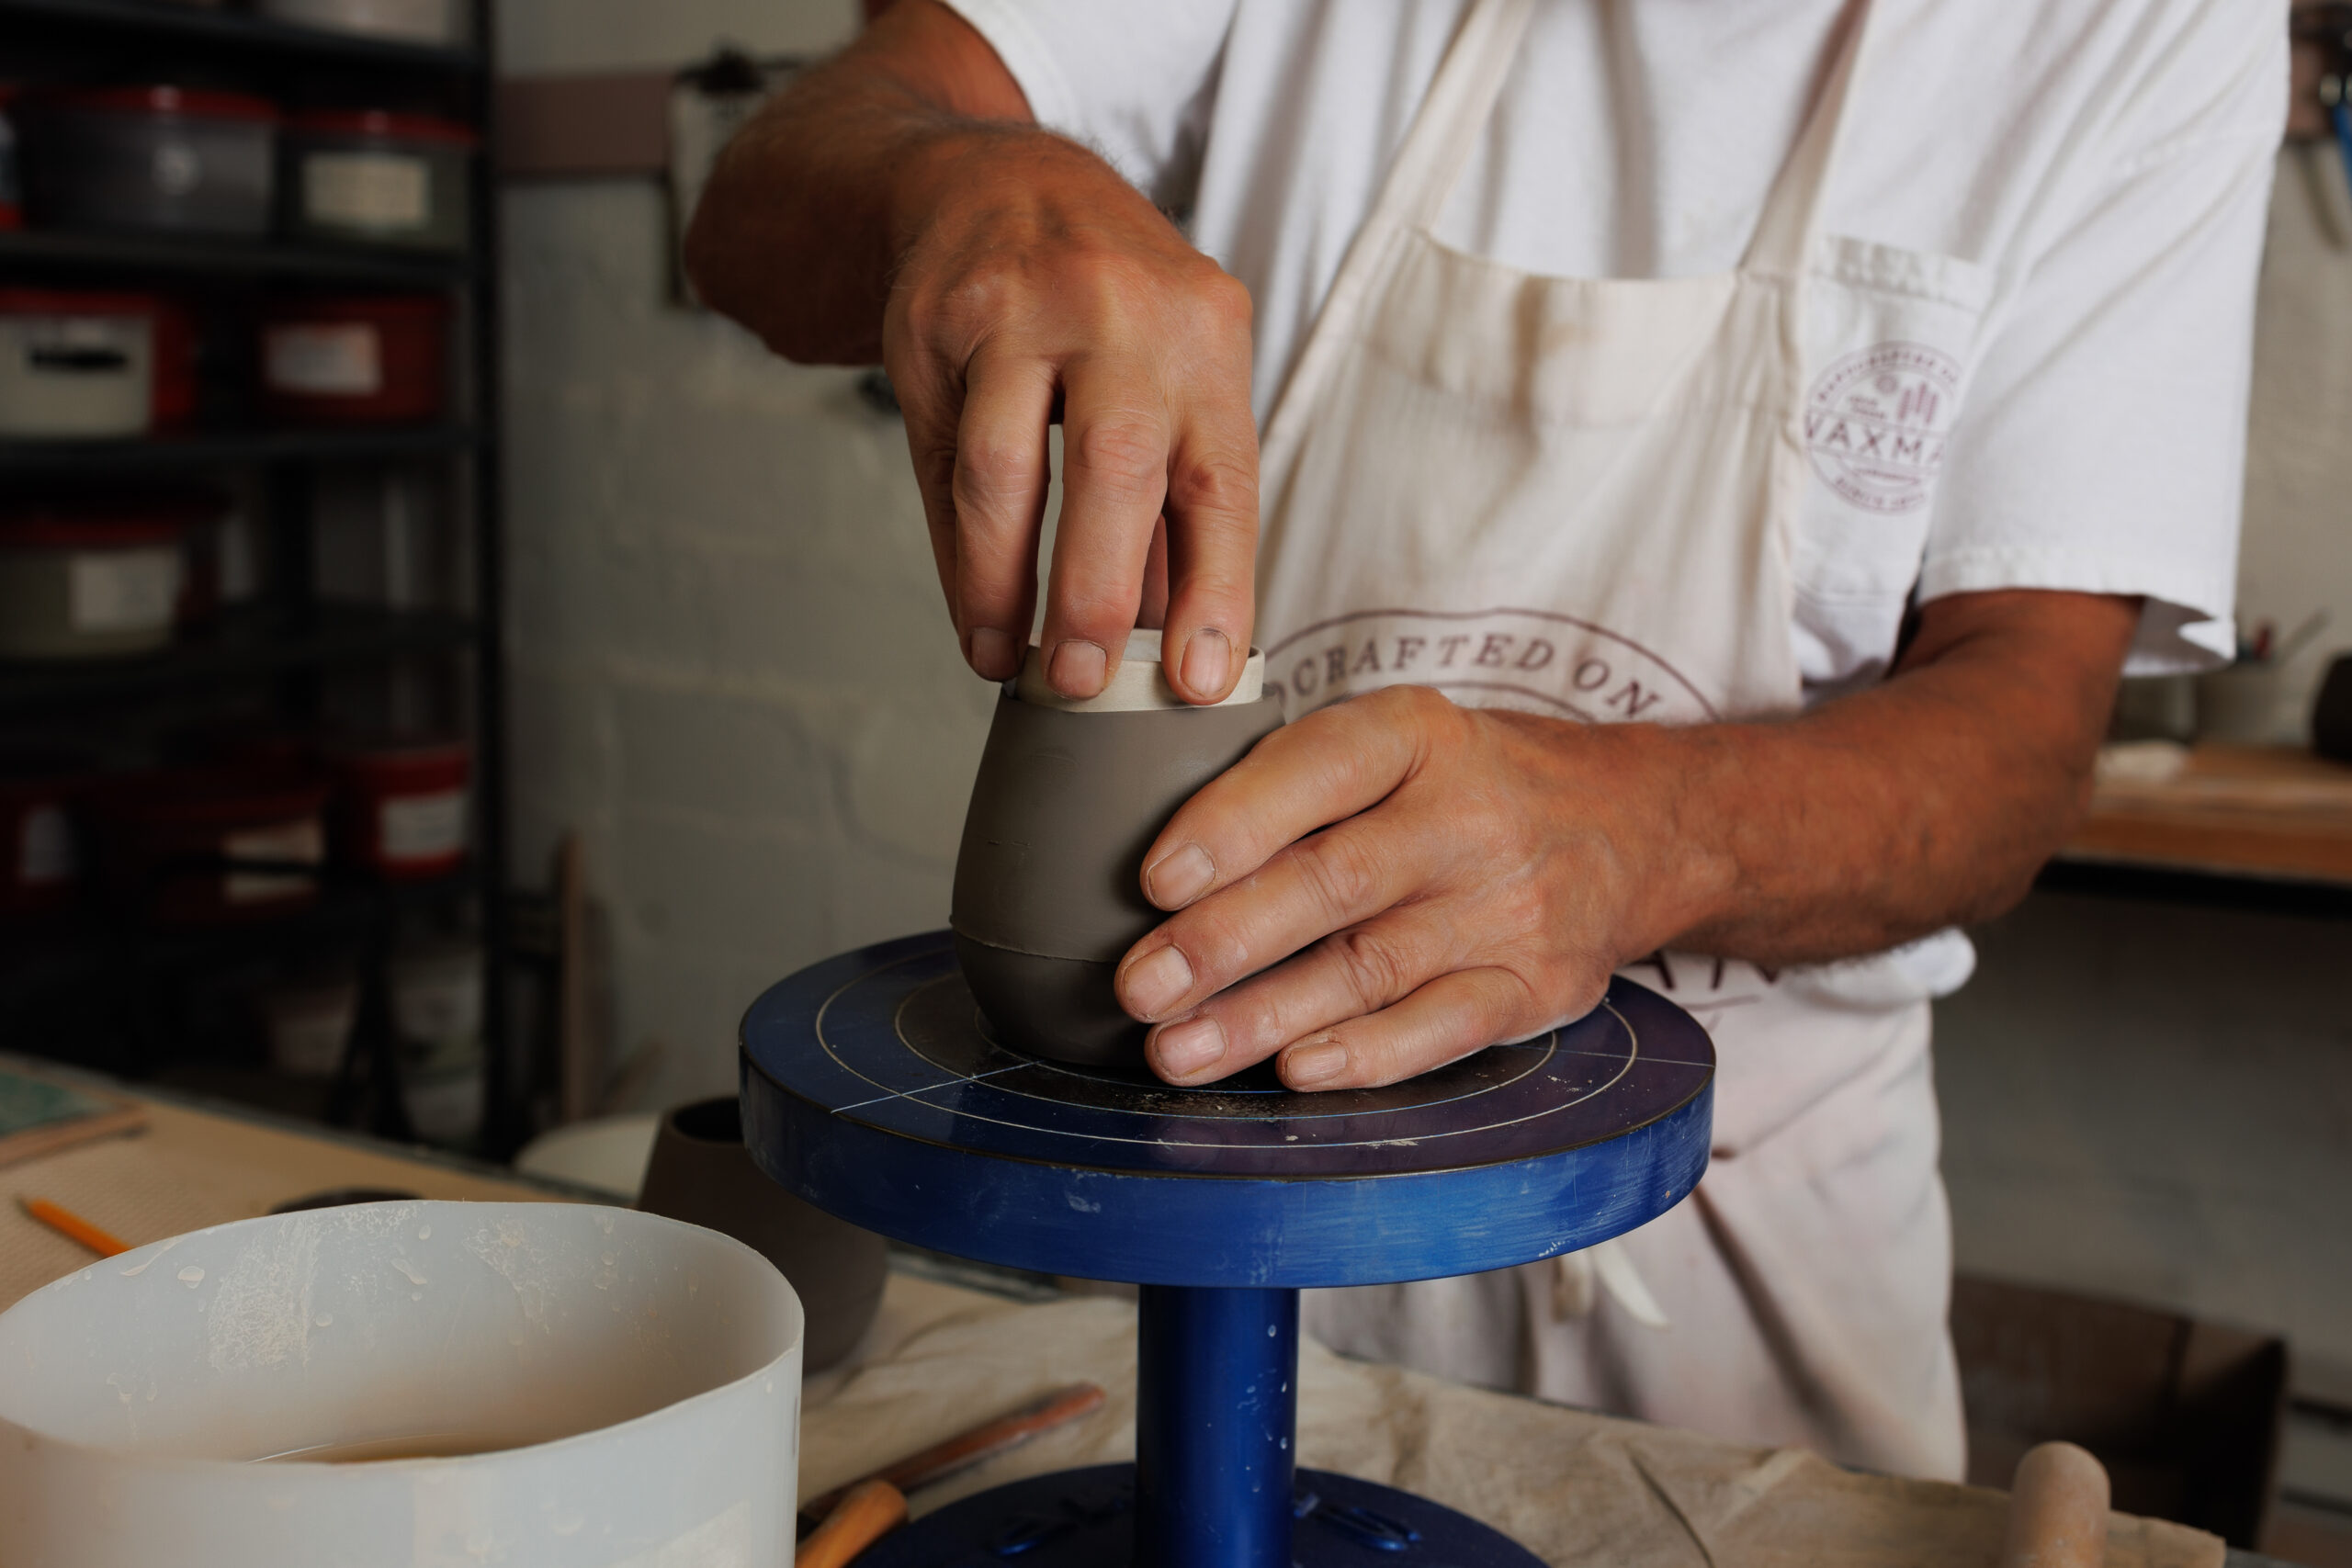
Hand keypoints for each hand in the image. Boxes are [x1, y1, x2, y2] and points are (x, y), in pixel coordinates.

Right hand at [884, 129, 1259, 702]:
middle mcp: (1124, 312)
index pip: (1222, 478)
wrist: (994, 182)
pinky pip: (943, 460)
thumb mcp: (1170, 370)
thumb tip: (1183, 646)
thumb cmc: (1102, 307)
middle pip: (1116, 467)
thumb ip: (1175, 499)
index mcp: (1206, 335)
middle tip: (1083, 682)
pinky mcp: (941, 318)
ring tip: (1012, 660)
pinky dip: (958, 552)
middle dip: (1098, 593)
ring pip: (1007, 470)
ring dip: (1006, 583)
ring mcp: (1024, 308)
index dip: (1214, 590)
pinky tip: (975, 610)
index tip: (1197, 682)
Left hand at [1106, 591, 2142, 1091]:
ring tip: (1178, 1051)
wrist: (1636, 825)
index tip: (1155, 878)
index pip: (1318, 769)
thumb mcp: (1398, 739)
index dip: (1233, 823)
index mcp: (1417, 735)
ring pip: (1371, 969)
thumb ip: (1296, 780)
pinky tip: (1296, 1071)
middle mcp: (1468, 817)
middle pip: (1336, 883)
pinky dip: (1366, 1055)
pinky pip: (1442, 1029)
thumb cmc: (1468, 784)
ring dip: (1264, 1018)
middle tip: (1139, 986)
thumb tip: (1158, 862)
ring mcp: (1509, 908)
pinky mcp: (1536, 987)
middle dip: (1225, 942)